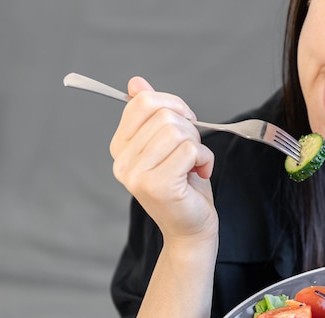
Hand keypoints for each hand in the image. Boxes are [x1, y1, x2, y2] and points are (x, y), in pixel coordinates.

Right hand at [109, 77, 217, 243]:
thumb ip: (151, 114)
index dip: (172, 105)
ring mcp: (137, 175)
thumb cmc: (184, 186)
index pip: (142, 102)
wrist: (192, 227)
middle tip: (192, 151)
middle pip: (163, 114)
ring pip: (176, 130)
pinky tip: (201, 173)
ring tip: (195, 164)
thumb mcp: (168, 145)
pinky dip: (204, 158)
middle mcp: (122, 161)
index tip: (186, 123)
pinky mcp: (157, 186)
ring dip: (197, 144)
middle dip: (189, 128)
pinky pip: (189, 149)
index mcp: (120, 147)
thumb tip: (136, 82)